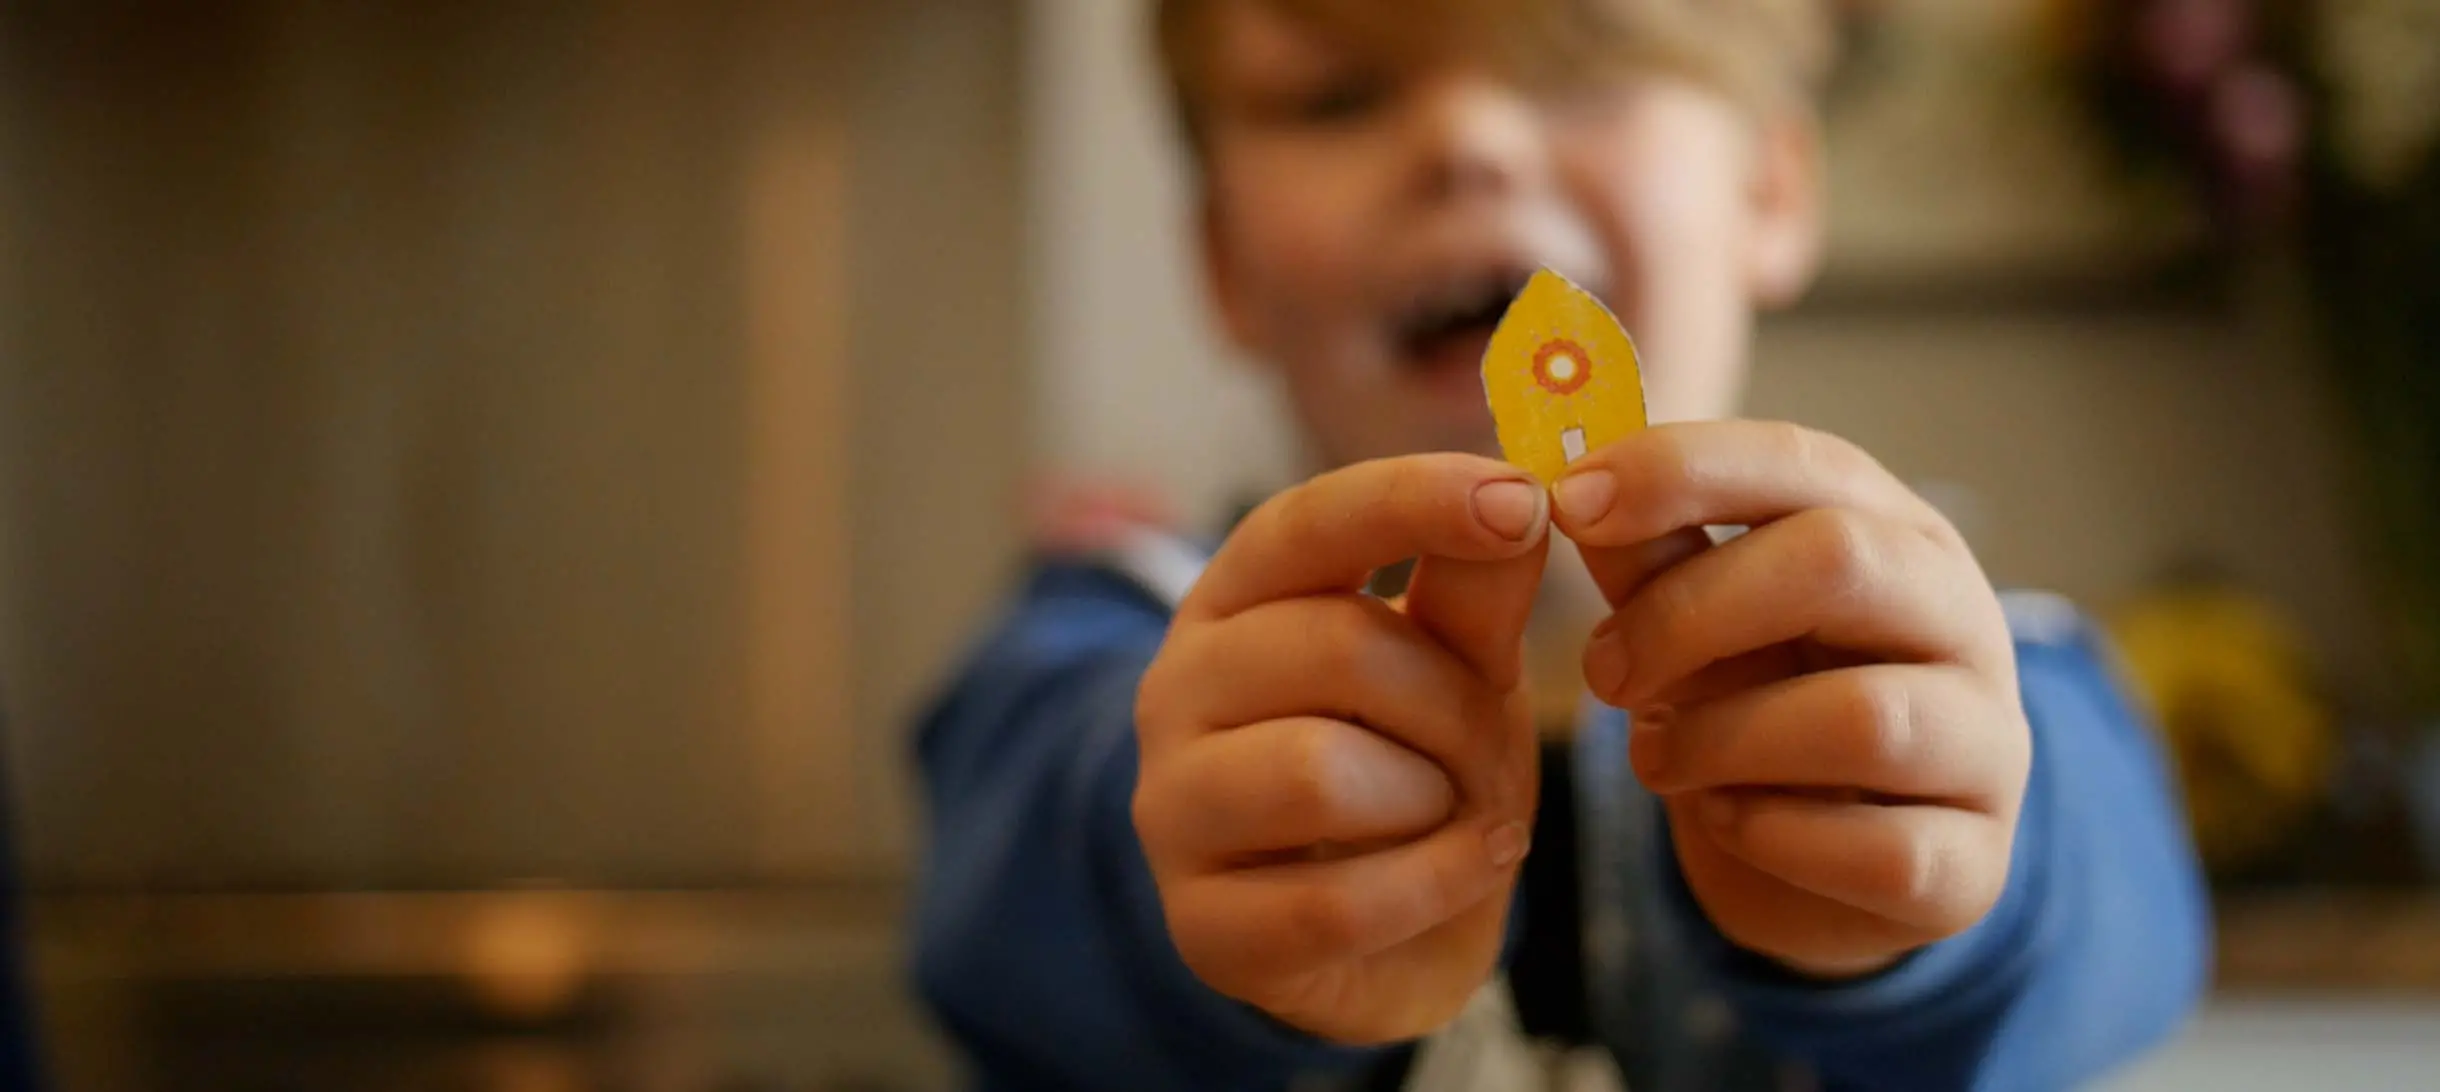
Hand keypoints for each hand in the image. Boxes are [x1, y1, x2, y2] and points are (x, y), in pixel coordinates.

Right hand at [1133, 454, 1549, 1042]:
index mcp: (1234, 601)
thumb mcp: (1459, 673)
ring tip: (1456, 814)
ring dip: (1432, 798)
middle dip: (1454, 702)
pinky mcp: (1200, 927)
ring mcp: (1173, 810)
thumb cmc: (1411, 775)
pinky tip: (1464, 869)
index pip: (1305, 524)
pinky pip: (1333, 903)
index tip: (1522, 501)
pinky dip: (1434, 886)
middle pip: (1334, 648)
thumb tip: (1521, 494)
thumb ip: (1475, 596)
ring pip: (1318, 773)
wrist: (1388, 944)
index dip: (1411, 501)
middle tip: (1489, 747)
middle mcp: (1176, 689)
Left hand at [1551, 422, 2030, 977]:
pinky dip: (1771, 834)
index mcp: (1894, 533)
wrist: (1824, 870)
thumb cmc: (1762, 710)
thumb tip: (1571, 489)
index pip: (1803, 462)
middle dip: (1688, 613)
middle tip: (1600, 670)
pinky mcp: (1971, 862)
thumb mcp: (1700, 624)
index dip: (1681, 469)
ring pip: (1863, 717)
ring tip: (1655, 757)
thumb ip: (1651, 559)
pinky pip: (1878, 848)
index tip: (1570, 502)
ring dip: (1721, 738)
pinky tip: (1725, 820)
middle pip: (1840, 562)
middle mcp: (1963, 620)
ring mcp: (1987, 744)